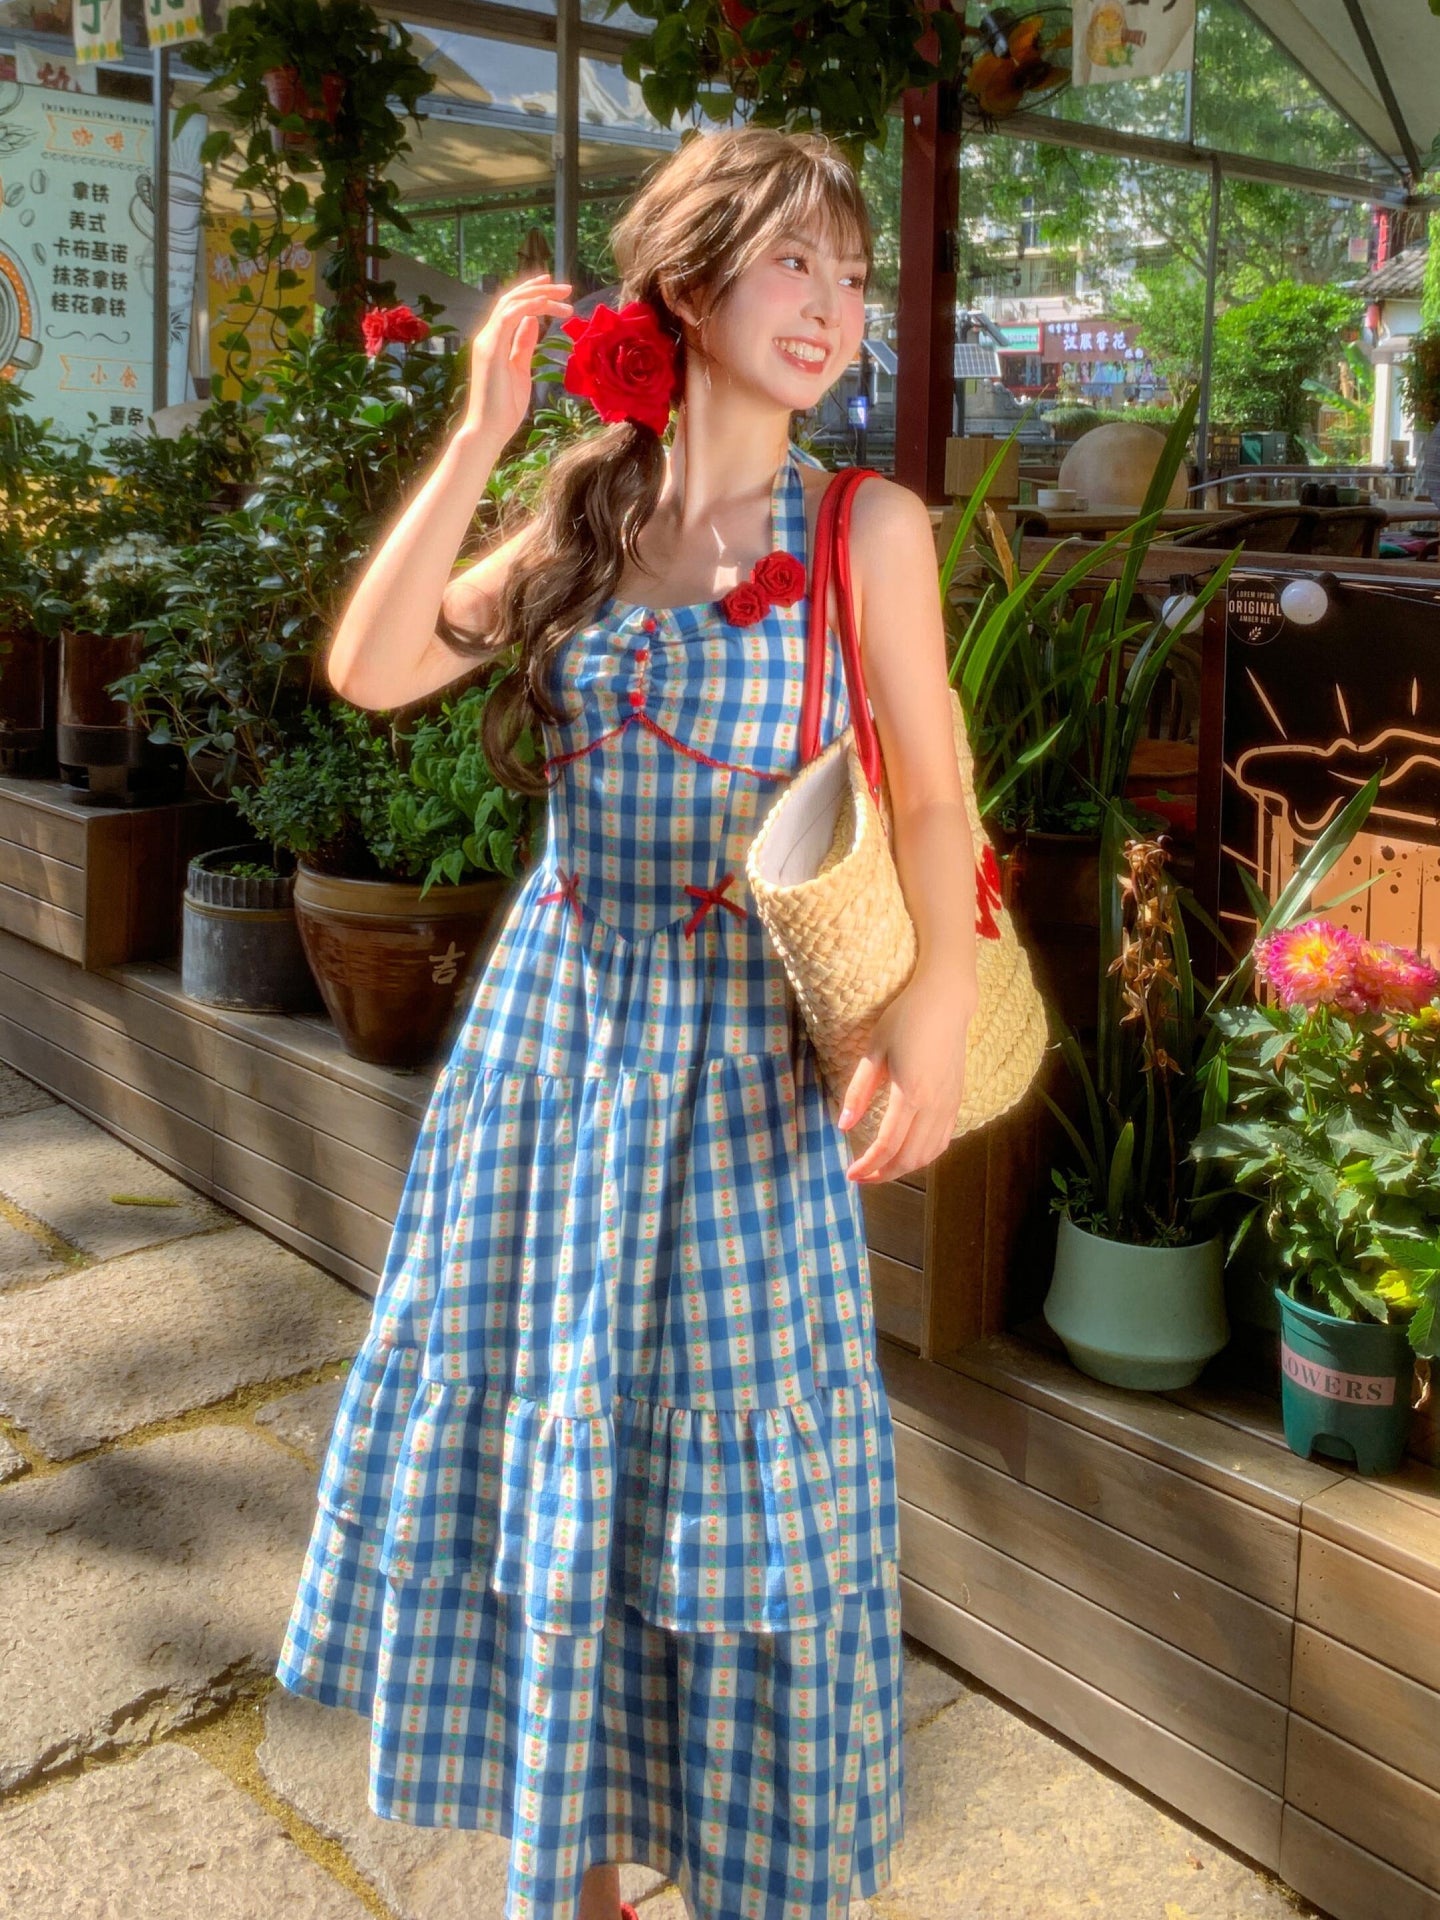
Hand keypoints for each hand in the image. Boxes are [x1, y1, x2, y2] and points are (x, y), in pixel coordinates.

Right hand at [460, 274, 573, 449]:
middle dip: (538, 289)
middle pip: (511, 299)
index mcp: (493, 341)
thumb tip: (532, 322)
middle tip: (566, 287)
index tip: (553, 289)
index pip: (511, 307)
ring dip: (539, 295)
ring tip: (565, 294)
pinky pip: (509, 316)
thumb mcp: (520, 369)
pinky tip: (547, 304)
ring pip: (511, 303)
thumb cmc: (504, 407)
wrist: (489, 430)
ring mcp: (486, 341)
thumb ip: (523, 344)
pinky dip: (529, 306)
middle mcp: (487, 336)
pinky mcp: (490, 348)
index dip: (531, 294)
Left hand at [837, 968, 974, 1183]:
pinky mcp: (957, 1099)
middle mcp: (935, 1105)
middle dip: (884, 1174)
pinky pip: (943, 1139)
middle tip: (862, 1177)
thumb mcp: (875, 1051)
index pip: (888, 1144)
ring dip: (904, 1168)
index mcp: (911, 1093)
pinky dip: (925, 1155)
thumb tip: (843, 1125)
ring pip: (930, 1153)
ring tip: (882, 1169)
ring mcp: (950, 1104)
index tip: (851, 1174)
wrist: (945, 1001)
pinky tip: (908, 1153)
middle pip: (910, 1157)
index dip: (868, 1164)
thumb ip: (859, 1091)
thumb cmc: (905, 1019)